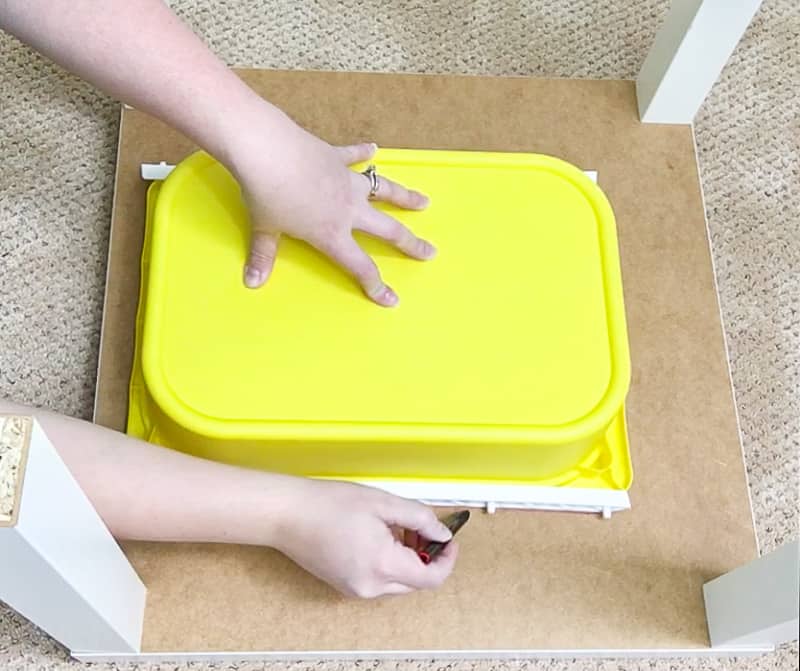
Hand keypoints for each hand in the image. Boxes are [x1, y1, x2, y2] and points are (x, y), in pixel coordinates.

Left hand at [230, 116, 435, 306]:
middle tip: (430, 251)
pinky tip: (373, 149)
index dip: (376, 285)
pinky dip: (363, 153)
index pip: (360, 266)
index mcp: (332, 233)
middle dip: (410, 244)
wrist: (266, 148)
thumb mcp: (264, 229)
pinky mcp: (336, 156)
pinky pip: (354, 156)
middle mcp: (348, 209)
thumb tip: (251, 282)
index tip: (392, 299)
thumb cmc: (266, 194)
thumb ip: (263, 256)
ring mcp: (346, 180)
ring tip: (424, 202)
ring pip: (384, 191)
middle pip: (388, 231)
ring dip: (405, 198)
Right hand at [271, 478, 457, 597]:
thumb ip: (420, 518)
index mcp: (383, 566)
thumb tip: (442, 534)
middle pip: (416, 582)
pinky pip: (379, 580)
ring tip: (398, 526)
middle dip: (427, 555)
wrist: (287, 514)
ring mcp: (356, 589)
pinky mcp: (345, 585)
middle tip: (422, 527)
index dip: (447, 559)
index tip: (449, 539)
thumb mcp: (383, 503)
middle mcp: (370, 586)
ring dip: (408, 558)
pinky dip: (389, 563)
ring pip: (398, 582)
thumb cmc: (329, 504)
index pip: (431, 578)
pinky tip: (380, 536)